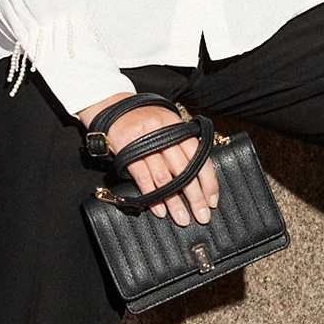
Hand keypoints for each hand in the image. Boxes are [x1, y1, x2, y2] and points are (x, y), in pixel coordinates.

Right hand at [78, 92, 219, 225]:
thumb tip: (199, 177)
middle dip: (195, 196)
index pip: (199, 157)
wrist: (111, 105)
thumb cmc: (143, 119)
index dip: (208, 181)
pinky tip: (159, 209)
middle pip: (184, 170)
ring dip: (174, 201)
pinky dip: (152, 196)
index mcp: (177, 127)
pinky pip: (143, 177)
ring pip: (164, 177)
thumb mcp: (166, 125)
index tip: (212, 201)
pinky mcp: (127, 151)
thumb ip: (181, 145)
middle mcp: (163, 134)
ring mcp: (144, 143)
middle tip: (201, 216)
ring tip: (182, 218)